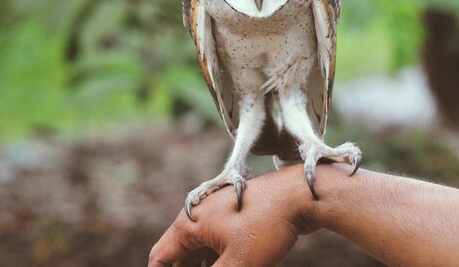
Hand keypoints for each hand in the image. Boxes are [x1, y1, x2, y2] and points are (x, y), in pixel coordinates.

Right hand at [148, 165, 314, 266]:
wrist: (299, 197)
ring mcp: (216, 217)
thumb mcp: (237, 264)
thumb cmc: (266, 226)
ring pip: (200, 253)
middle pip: (179, 256)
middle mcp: (198, 217)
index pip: (160, 258)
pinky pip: (217, 247)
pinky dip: (218, 262)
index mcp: (189, 223)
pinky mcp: (234, 221)